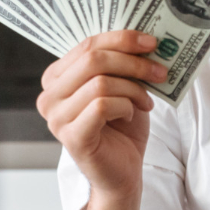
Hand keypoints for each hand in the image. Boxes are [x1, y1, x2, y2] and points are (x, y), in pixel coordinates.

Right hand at [36, 31, 167, 209]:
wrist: (124, 172)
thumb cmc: (121, 128)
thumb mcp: (122, 87)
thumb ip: (122, 63)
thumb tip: (145, 37)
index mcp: (57, 78)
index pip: (87, 44)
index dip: (121, 38)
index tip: (151, 41)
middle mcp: (49, 96)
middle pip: (92, 59)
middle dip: (132, 61)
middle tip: (159, 70)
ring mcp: (56, 118)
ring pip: (100, 82)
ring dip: (132, 88)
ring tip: (146, 100)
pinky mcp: (71, 137)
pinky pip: (102, 106)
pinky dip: (125, 107)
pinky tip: (132, 115)